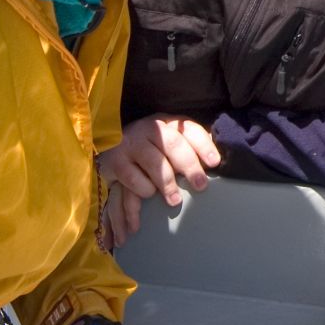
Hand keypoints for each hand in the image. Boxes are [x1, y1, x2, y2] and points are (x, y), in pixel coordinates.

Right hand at [102, 113, 218, 206]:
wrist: (109, 148)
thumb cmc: (150, 149)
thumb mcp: (169, 143)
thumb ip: (190, 147)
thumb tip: (215, 160)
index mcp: (167, 123)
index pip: (189, 129)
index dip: (204, 145)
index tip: (215, 163)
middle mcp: (149, 128)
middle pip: (174, 145)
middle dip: (190, 166)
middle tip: (200, 186)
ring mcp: (131, 143)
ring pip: (155, 163)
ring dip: (167, 184)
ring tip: (175, 201)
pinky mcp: (115, 161)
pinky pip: (133, 178)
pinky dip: (144, 189)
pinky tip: (148, 195)